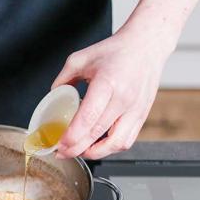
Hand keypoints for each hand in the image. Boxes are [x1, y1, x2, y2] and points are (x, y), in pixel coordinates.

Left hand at [53, 24, 174, 159]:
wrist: (146, 46)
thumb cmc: (115, 51)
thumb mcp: (80, 59)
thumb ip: (62, 79)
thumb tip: (52, 98)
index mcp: (108, 83)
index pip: (89, 116)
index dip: (73, 135)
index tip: (59, 144)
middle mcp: (125, 98)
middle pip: (99, 133)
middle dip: (77, 149)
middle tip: (61, 152)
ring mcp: (136, 109)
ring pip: (116, 143)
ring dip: (95, 153)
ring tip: (78, 151)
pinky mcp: (142, 115)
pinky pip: (127, 140)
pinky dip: (110, 148)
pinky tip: (96, 146)